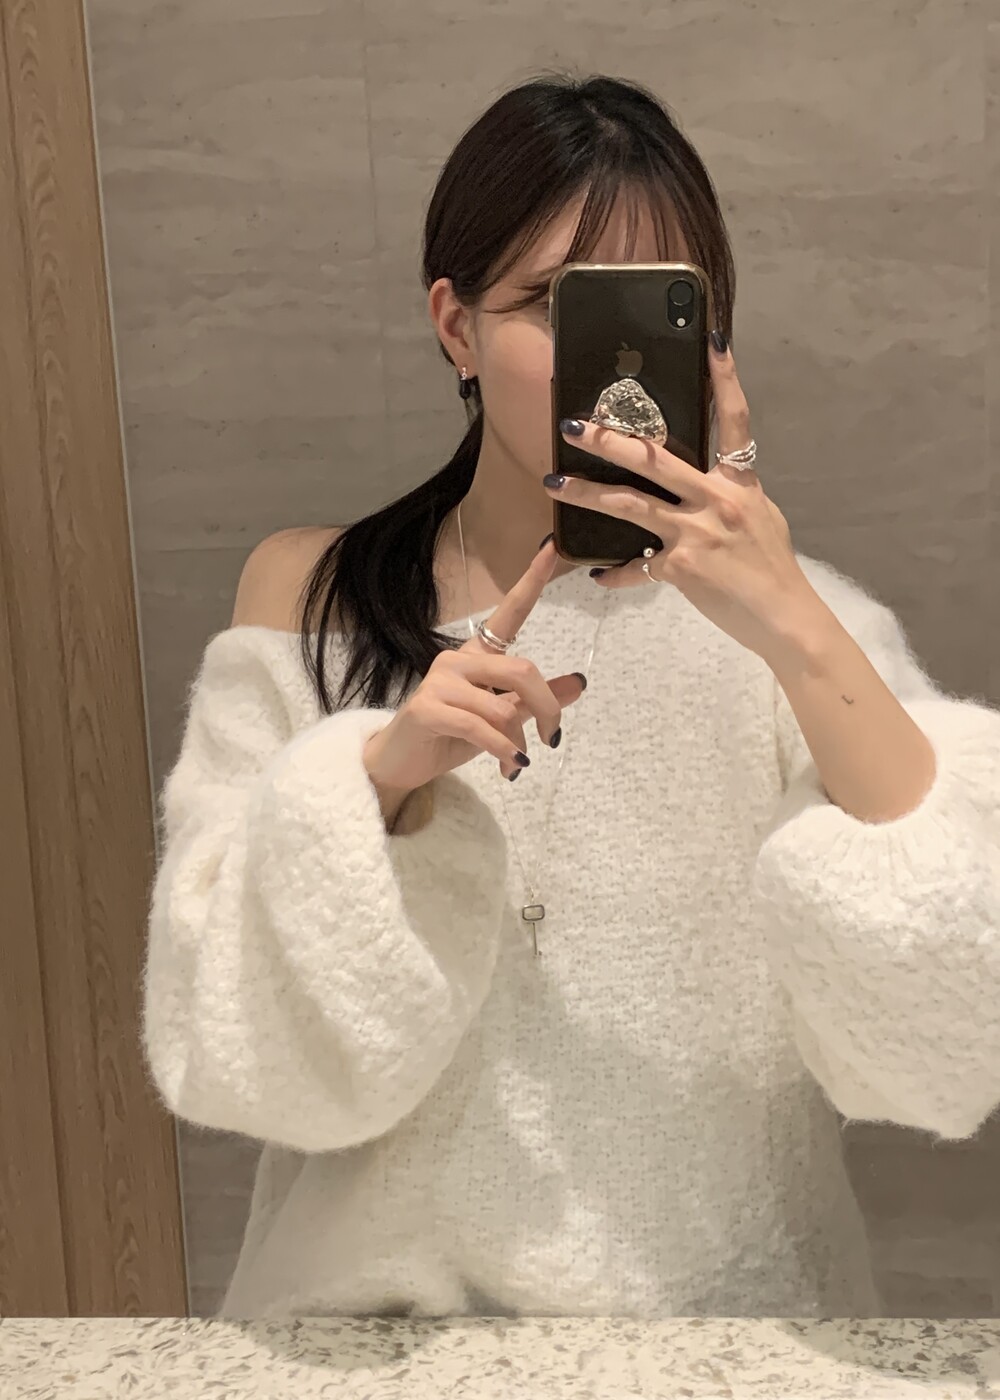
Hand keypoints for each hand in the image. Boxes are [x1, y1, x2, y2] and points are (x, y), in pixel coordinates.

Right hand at [363, 540, 586, 802]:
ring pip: (503, 706)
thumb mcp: (502, 720)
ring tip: (514, 761)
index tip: (552, 548)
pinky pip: (481, 726)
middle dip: (547, 708)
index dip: (531, 581)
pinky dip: (502, 750)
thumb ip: (535, 701)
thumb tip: (579, 682)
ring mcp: (439, 682)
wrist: (403, 764)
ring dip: (517, 740)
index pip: (509, 613)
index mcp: (478, 656)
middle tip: (552, 738)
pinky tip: (509, 765)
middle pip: (522, 670)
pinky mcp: (428, 708)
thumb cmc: (450, 738)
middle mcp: (457, 660)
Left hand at [545, 336, 820, 663]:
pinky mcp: (681, 568)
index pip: (735, 421)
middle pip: (655, 459)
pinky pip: (637, 566)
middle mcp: (716, 500)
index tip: (711, 340)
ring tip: (554, 484)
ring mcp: (696, 533)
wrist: (784, 618)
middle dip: (609, 440)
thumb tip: (696, 488)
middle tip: (573, 426)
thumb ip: (727, 496)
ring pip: (629, 505)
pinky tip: (598, 575)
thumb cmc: (772, 568)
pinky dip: (617, 572)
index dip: (725, 378)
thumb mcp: (760, 518)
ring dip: (586, 493)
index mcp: (739, 483)